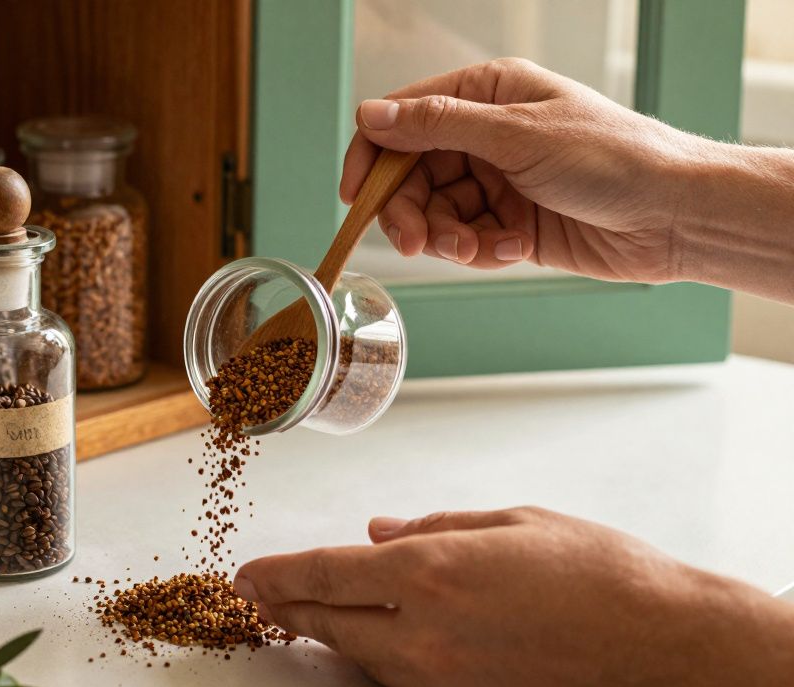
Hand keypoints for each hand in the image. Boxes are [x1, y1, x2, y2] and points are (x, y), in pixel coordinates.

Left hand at [235, 506, 793, 686]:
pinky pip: (409, 684)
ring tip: (314, 615)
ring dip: (335, 635)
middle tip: (262, 598)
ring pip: (365, 658)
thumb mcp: (515, 524)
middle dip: (290, 609)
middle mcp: (428, 632)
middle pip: (331, 625)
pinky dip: (386, 659)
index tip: (246, 576)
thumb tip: (380, 531)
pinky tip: (387, 641)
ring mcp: (447, 684)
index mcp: (434, 570)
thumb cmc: (605, 577)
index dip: (277, 575)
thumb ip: (437, 527)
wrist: (673, 654)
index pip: (325, 573)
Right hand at [342, 58, 703, 280]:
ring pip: (436, 214)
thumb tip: (371, 115)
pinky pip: (467, 240)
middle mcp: (487, 135)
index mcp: (487, 94)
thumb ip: (438, 126)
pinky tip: (511, 249)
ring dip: (447, 237)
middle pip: (411, 175)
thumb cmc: (613, 157)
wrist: (674, 216)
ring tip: (478, 249)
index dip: (371, 156)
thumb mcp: (516, 136)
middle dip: (409, 212)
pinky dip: (481, 250)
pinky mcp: (511, 223)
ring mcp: (499, 180)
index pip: (404, 120)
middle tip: (415, 243)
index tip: (353, 196)